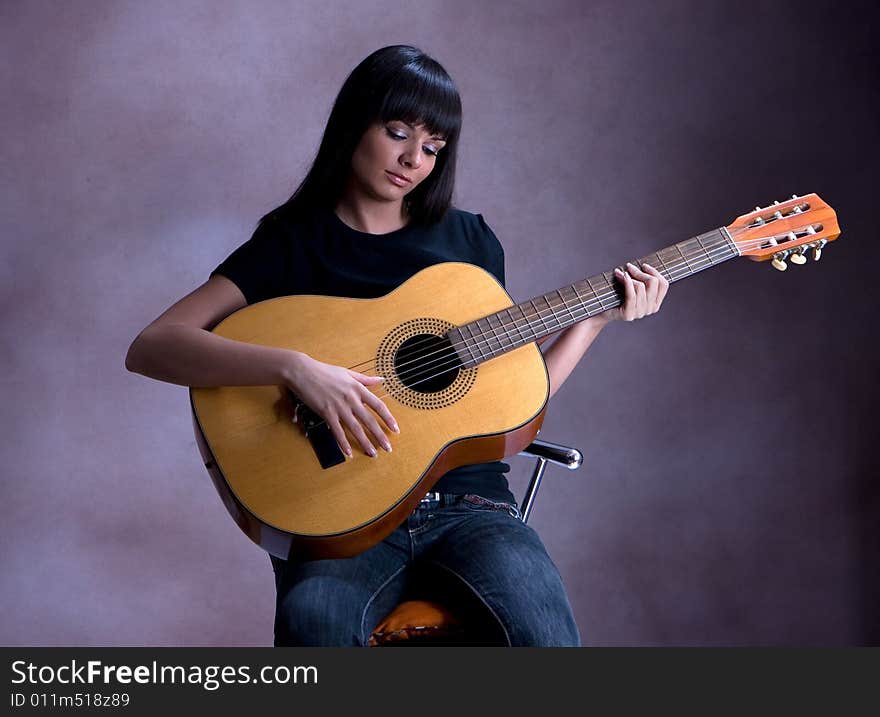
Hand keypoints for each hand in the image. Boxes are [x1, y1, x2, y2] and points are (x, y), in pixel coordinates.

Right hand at [282, 352, 398, 457]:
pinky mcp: (326, 413)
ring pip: (355, 428)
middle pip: (369, 420)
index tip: (395, 429)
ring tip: (373, 453)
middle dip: (380, 436)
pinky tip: (349, 453)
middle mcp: (351, 399)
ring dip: (365, 442)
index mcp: (358, 388)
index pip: (378, 406)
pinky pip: (337, 431)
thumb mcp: (347, 372)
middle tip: (388, 448)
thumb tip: (381, 379)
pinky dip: (343, 443)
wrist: (303, 371)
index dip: (388, 418)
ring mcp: (339, 407)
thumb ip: (365, 379)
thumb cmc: (324, 371)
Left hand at [603, 262, 668, 321]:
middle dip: (640, 272)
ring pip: (640, 287)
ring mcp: (640, 313)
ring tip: (620, 273)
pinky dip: (627, 283)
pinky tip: (623, 276)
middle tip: (629, 267)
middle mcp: (650, 309)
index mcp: (656, 303)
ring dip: (629, 276)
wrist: (603, 312)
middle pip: (653, 283)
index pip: (663, 284)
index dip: (654, 272)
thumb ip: (642, 280)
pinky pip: (631, 295)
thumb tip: (644, 265)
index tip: (643, 266)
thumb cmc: (618, 297)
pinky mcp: (629, 314)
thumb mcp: (634, 287)